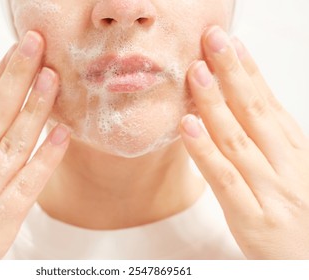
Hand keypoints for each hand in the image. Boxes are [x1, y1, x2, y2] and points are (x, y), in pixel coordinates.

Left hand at [180, 26, 308, 258]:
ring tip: (196, 73)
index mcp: (292, 151)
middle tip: (212, 40)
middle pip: (255, 111)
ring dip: (215, 103)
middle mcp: (284, 164)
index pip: (268, 102)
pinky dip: (206, 151)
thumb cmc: (295, 214)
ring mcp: (270, 190)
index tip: (231, 43)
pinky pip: (226, 179)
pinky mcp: (252, 217)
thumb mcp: (287, 170)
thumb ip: (266, 140)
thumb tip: (238, 104)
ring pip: (238, 139)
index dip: (249, 71)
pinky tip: (188, 127)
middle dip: (231, 73)